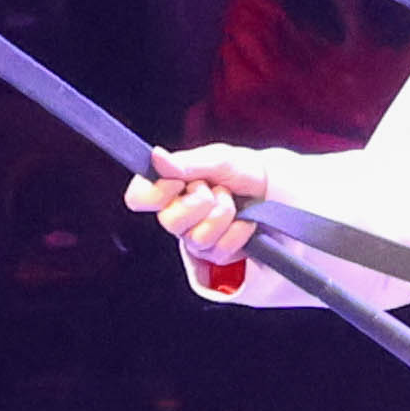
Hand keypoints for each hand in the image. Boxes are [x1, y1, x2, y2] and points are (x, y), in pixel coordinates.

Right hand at [128, 142, 283, 274]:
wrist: (271, 188)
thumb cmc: (240, 170)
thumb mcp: (218, 158)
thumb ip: (187, 162)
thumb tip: (156, 156)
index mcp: (168, 188)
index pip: (138, 198)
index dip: (155, 192)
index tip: (178, 180)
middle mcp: (176, 215)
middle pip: (169, 222)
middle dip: (199, 202)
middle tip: (213, 188)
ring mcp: (194, 236)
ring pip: (197, 238)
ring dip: (222, 214)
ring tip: (232, 200)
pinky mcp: (215, 254)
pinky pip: (221, 250)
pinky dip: (239, 230)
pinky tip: (245, 219)